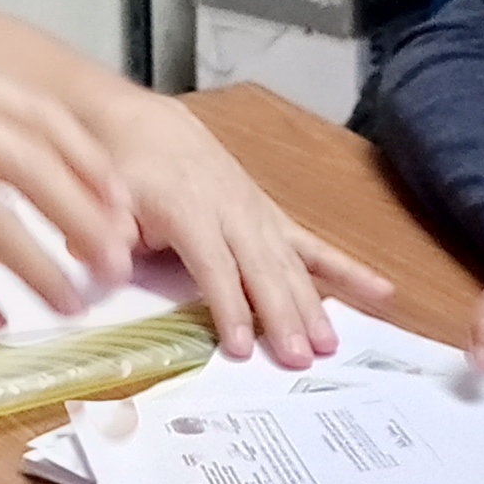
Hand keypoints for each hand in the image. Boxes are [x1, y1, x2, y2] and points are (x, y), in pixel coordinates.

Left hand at [96, 94, 393, 365]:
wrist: (145, 125)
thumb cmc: (121, 171)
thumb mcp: (103, 198)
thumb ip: (108, 234)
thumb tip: (112, 267)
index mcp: (189, 208)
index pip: (213, 265)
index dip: (228, 306)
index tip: (240, 347)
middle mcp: (233, 211)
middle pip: (262, 269)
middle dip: (282, 315)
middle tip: (299, 358)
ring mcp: (258, 214)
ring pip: (291, 263)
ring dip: (313, 304)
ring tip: (330, 344)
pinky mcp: (272, 218)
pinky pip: (314, 245)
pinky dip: (347, 269)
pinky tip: (381, 290)